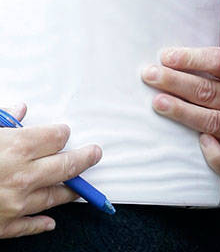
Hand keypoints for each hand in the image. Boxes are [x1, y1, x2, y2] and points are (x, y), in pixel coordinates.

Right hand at [0, 103, 102, 238]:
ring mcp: (15, 204)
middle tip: (94, 153)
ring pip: (55, 196)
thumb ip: (4, 120)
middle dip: (85, 157)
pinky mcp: (3, 226)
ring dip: (70, 190)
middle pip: (67, 165)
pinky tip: (51, 222)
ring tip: (80, 186)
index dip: (61, 133)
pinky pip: (30, 226)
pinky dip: (42, 224)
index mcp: (17, 147)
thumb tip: (21, 109)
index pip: (58, 136)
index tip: (63, 132)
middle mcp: (23, 175)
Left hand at [141, 47, 219, 175]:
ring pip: (211, 120)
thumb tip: (175, 54)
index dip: (192, 59)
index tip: (166, 56)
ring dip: (184, 111)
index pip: (219, 62)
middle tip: (150, 75)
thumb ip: (219, 61)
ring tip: (158, 103)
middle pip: (208, 90)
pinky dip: (215, 153)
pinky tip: (201, 141)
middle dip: (176, 81)